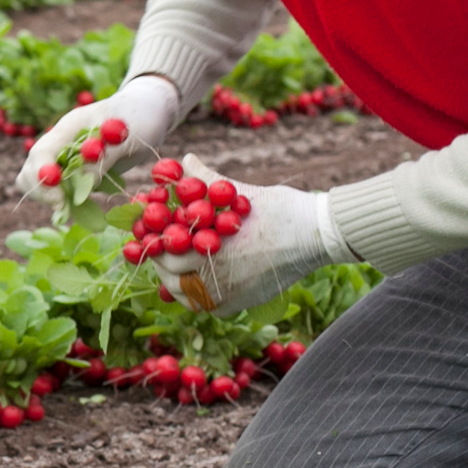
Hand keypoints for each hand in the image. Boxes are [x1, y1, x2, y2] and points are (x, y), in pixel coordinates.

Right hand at [16, 73, 180, 198]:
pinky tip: (83, 210)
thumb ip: (105, 156)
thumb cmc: (138, 117)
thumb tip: (84, 182)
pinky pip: (62, 190)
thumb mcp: (128, 134)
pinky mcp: (76, 171)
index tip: (58, 199)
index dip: (44, 177)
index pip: (42, 152)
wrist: (146, 113)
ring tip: (73, 209)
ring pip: (41, 182)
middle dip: (43, 192)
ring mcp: (66, 157)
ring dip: (52, 199)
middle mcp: (61, 142)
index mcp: (69, 127)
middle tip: (64, 208)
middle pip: (32, 169)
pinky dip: (68, 202)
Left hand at [150, 159, 353, 312]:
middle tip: (157, 246)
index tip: (149, 230)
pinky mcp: (240, 303)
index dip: (152, 238)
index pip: (165, 248)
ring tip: (172, 263)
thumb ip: (208, 179)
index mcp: (213, 244)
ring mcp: (228, 293)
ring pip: (184, 294)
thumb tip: (185, 161)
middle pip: (171, 273)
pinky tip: (192, 281)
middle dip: (160, 258)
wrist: (318, 236)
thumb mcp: (241, 192)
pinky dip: (194, 296)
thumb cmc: (282, 210)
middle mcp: (218, 274)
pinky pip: (205, 307)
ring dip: (174, 279)